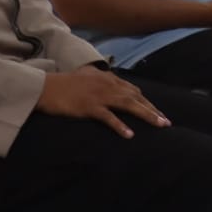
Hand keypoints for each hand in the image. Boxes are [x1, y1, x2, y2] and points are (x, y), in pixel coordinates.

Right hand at [37, 68, 170, 137]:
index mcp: (108, 78)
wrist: (45, 87)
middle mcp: (107, 85)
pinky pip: (108, 117)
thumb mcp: (87, 76)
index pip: (133, 90)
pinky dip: (120, 126)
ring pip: (128, 105)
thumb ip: (100, 78)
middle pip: (136, 97)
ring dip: (146, 115)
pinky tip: (130, 135)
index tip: (157, 111)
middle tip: (166, 121)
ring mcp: (99, 95)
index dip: (146, 101)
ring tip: (160, 125)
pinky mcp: (89, 107)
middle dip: (152, 109)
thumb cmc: (64, 84)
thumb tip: (109, 80)